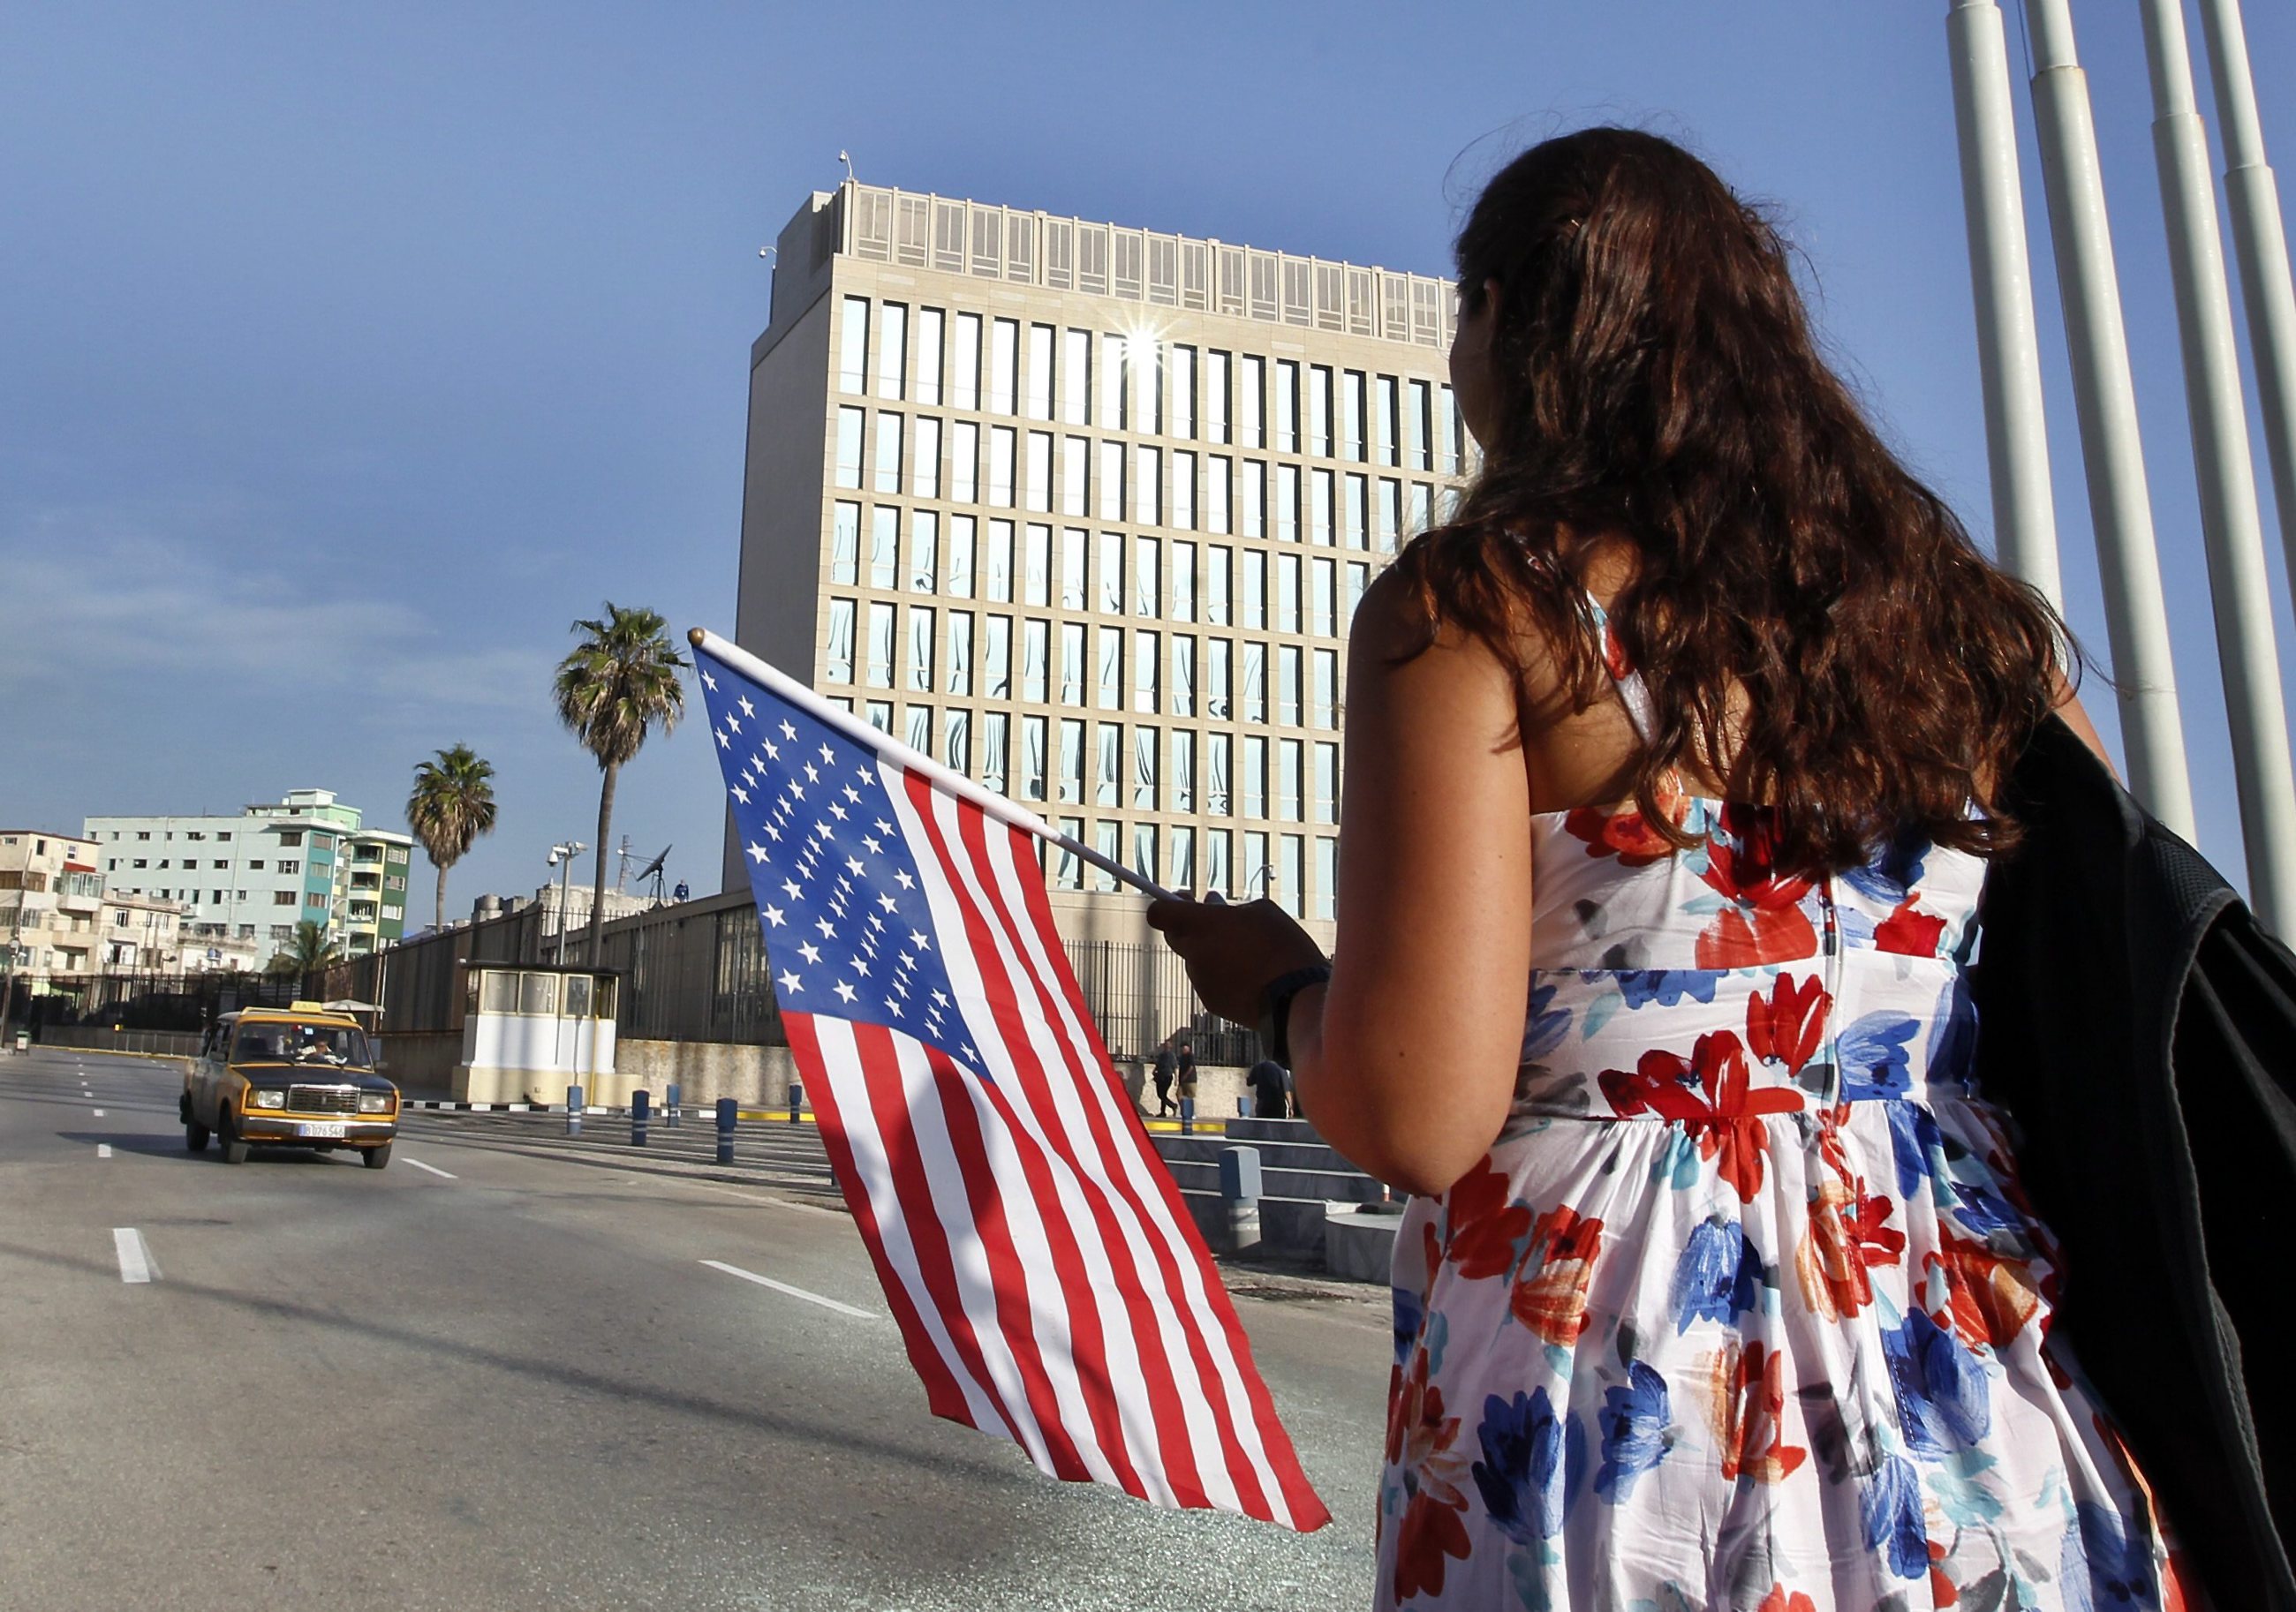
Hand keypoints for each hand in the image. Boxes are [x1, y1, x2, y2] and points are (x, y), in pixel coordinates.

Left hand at [1146, 895, 1326, 1026]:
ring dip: (1210, 952)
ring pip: (1195, 959)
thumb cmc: (1282, 948)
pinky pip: (1208, 981)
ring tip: (1244, 951)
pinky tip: (1248, 974)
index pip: (1159, 913)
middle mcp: (1194, 953)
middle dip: (1191, 927)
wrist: (1294, 999)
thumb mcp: (1262, 912)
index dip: (1166, 904)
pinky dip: (1221, 975)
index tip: (1184, 900)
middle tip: (1215, 922)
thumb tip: (1214, 906)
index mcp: (1202, 925)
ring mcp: (1200, 980)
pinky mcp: (1210, 1002)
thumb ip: (1230, 908)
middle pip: (1175, 936)